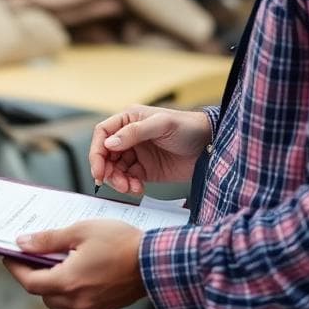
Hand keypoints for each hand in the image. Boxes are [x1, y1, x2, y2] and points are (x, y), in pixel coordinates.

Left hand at [3, 220, 145, 308]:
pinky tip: (80, 273)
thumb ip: (49, 239)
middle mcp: (77, 301)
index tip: (10, 257)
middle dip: (35, 278)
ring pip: (61, 303)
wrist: (158, 261)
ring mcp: (93, 308)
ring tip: (57, 265)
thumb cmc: (122, 243)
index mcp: (67, 282)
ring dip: (53, 287)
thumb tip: (23, 243)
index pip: (29, 282)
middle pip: (44, 295)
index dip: (16, 269)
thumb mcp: (81, 232)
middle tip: (34, 258)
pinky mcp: (106, 308)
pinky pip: (79, 304)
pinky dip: (72, 292)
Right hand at [89, 105, 210, 194]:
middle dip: (107, 170)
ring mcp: (136, 154)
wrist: (211, 147)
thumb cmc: (189, 127)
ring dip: (118, 181)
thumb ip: (135, 132)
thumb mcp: (162, 125)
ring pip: (115, 170)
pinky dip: (129, 186)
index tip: (99, 168)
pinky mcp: (145, 170)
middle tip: (116, 183)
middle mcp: (129, 137)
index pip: (103, 133)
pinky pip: (128, 180)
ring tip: (130, 188)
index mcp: (129, 120)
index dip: (97, 151)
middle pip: (105, 155)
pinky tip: (138, 189)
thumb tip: (109, 144)